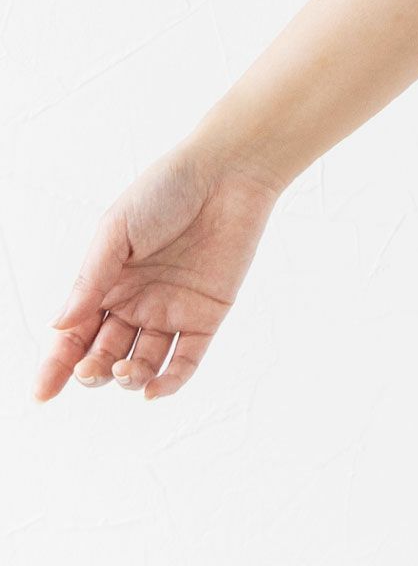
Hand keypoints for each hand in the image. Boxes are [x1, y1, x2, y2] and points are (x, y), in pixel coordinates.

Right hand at [33, 143, 282, 402]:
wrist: (228, 172)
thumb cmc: (167, 189)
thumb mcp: (117, 231)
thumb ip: (90, 280)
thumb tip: (58, 325)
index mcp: (107, 282)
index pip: (74, 334)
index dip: (55, 366)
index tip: (42, 394)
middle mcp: (136, 301)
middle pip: (104, 354)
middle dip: (91, 372)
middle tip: (89, 369)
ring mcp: (171, 310)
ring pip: (142, 364)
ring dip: (127, 378)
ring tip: (123, 371)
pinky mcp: (206, 314)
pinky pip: (186, 360)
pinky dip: (169, 381)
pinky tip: (151, 390)